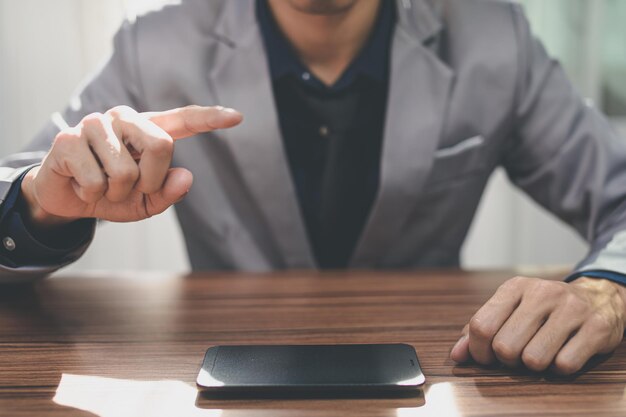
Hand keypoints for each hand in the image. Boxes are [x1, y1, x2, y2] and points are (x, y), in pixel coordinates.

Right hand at [21, 105, 241, 225]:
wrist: (67, 200)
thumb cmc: (111, 194)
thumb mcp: (146, 201)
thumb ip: (168, 192)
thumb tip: (186, 178)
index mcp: (147, 130)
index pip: (183, 120)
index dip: (210, 118)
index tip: (237, 117)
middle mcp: (123, 119)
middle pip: (161, 145)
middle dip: (151, 180)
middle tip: (131, 188)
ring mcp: (94, 125)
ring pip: (126, 171)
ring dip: (116, 193)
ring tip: (102, 186)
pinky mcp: (68, 139)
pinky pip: (97, 181)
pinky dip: (93, 195)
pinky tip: (82, 186)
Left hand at [450, 276, 625, 373]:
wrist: (599, 295)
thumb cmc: (545, 309)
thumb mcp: (511, 309)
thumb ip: (479, 331)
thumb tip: (457, 355)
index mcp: (515, 287)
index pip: (481, 325)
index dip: (479, 351)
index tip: (487, 358)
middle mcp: (542, 293)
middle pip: (505, 347)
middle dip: (507, 360)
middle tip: (518, 355)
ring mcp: (571, 309)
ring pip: (534, 359)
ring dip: (534, 366)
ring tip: (541, 352)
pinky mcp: (597, 328)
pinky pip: (564, 365)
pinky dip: (560, 368)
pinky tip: (563, 353)